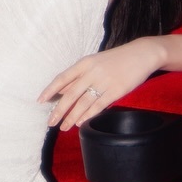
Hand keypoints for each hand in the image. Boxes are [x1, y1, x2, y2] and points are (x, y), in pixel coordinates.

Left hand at [38, 38, 163, 131]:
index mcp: (85, 63)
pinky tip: (80, 123)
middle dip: (59, 110)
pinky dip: (88, 115)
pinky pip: (98, 106)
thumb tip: (61, 91)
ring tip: (63, 127)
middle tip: (50, 122)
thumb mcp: (95, 62)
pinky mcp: (116, 91)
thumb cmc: (115, 60)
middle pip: (71, 94)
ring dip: (71, 117)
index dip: (50, 90)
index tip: (40, 101)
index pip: (62, 78)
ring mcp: (104, 82)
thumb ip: (79, 76)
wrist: (141, 55)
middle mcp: (92, 72)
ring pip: (83, 103)